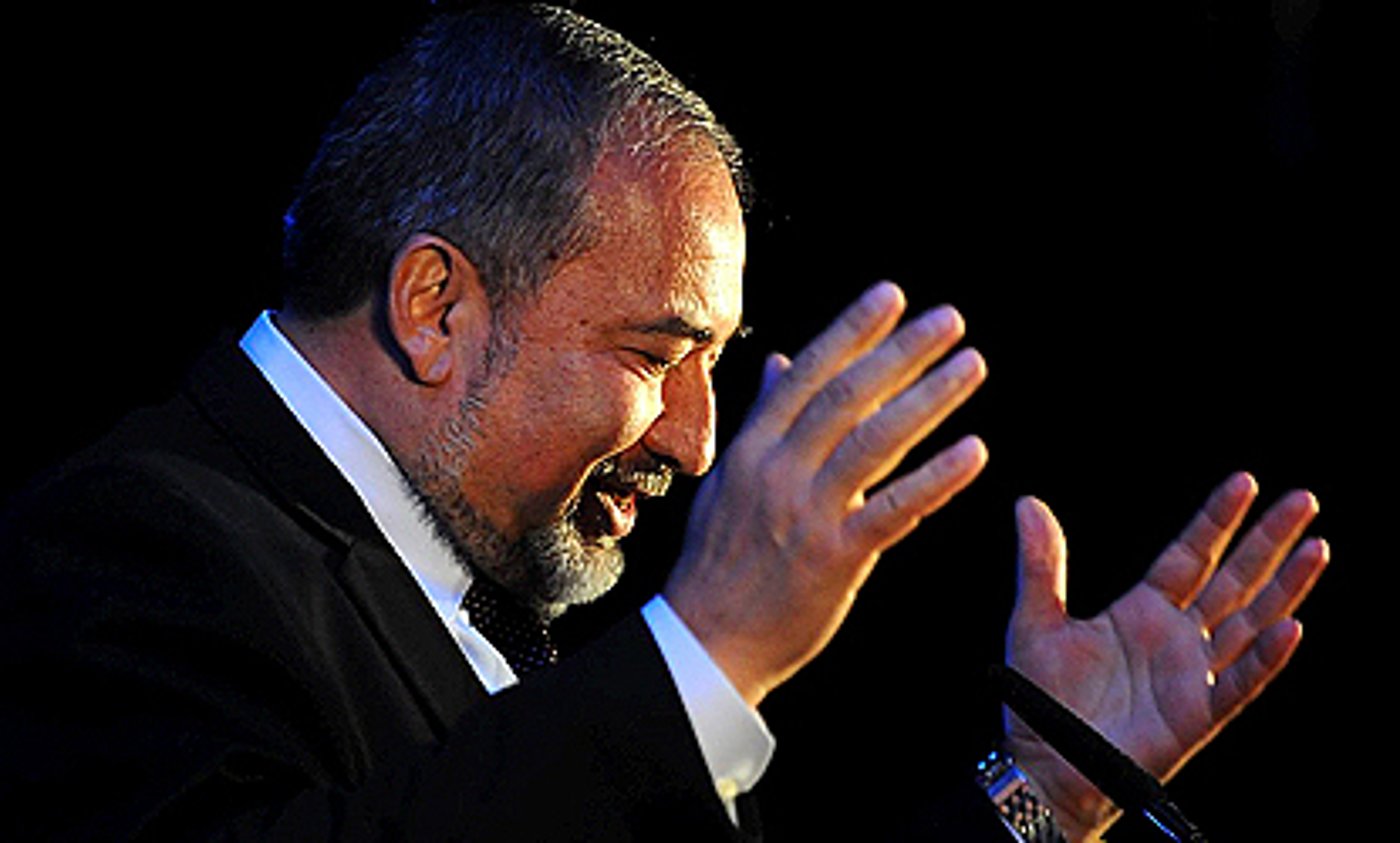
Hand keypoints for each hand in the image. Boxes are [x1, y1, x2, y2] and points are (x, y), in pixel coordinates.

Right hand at [664, 282, 987, 705]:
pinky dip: (937, 478)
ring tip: (971, 366)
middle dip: (902, 351)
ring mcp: (807, 513)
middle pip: (847, 396)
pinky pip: (894, 508)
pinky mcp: (836, 557)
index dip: (852, 330)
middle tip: (949, 319)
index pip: (808, 374)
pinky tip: (974, 452)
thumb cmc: (719, 561)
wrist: (706, 640)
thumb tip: (782, 363)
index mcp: (752, 448)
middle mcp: (778, 471)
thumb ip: (763, 418)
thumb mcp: (729, 480)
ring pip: (876, 441)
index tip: (891, 295)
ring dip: (929, 398)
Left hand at [1005, 473, 1328, 839]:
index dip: (1216, 519)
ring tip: (1318, 547)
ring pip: (1251, 620)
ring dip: (1286, 586)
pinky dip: (1267, 657)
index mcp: (1143, 609)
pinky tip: (1291, 627)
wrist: (1045, 764)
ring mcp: (1194, 673)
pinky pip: (1241, 681)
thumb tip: (1027, 503)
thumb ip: (1041, 563)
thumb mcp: (1035, 620)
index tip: (1244, 481)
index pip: (1190, 554)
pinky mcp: (1199, 713)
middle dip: (1268, 540)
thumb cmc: (1040, 698)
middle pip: (1234, 578)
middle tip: (1303, 499)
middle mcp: (1177, 636)